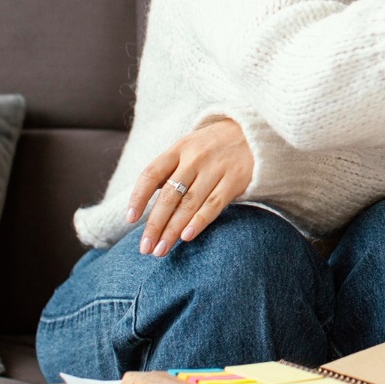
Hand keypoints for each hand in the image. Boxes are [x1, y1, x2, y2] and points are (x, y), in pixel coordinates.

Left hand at [126, 117, 253, 256]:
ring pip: (189, 204)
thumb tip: (144, 201)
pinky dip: (199, 221)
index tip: (130, 219)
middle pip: (169, 195)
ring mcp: (216, 169)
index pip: (151, 174)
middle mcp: (195, 158)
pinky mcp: (235, 180)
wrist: (254, 133)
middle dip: (155, 224)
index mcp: (179, 149)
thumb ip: (169, 169)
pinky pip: (214, 204)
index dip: (138, 197)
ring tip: (161, 249)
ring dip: (172, 229)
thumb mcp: (189, 148)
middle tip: (145, 247)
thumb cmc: (213, 146)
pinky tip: (186, 236)